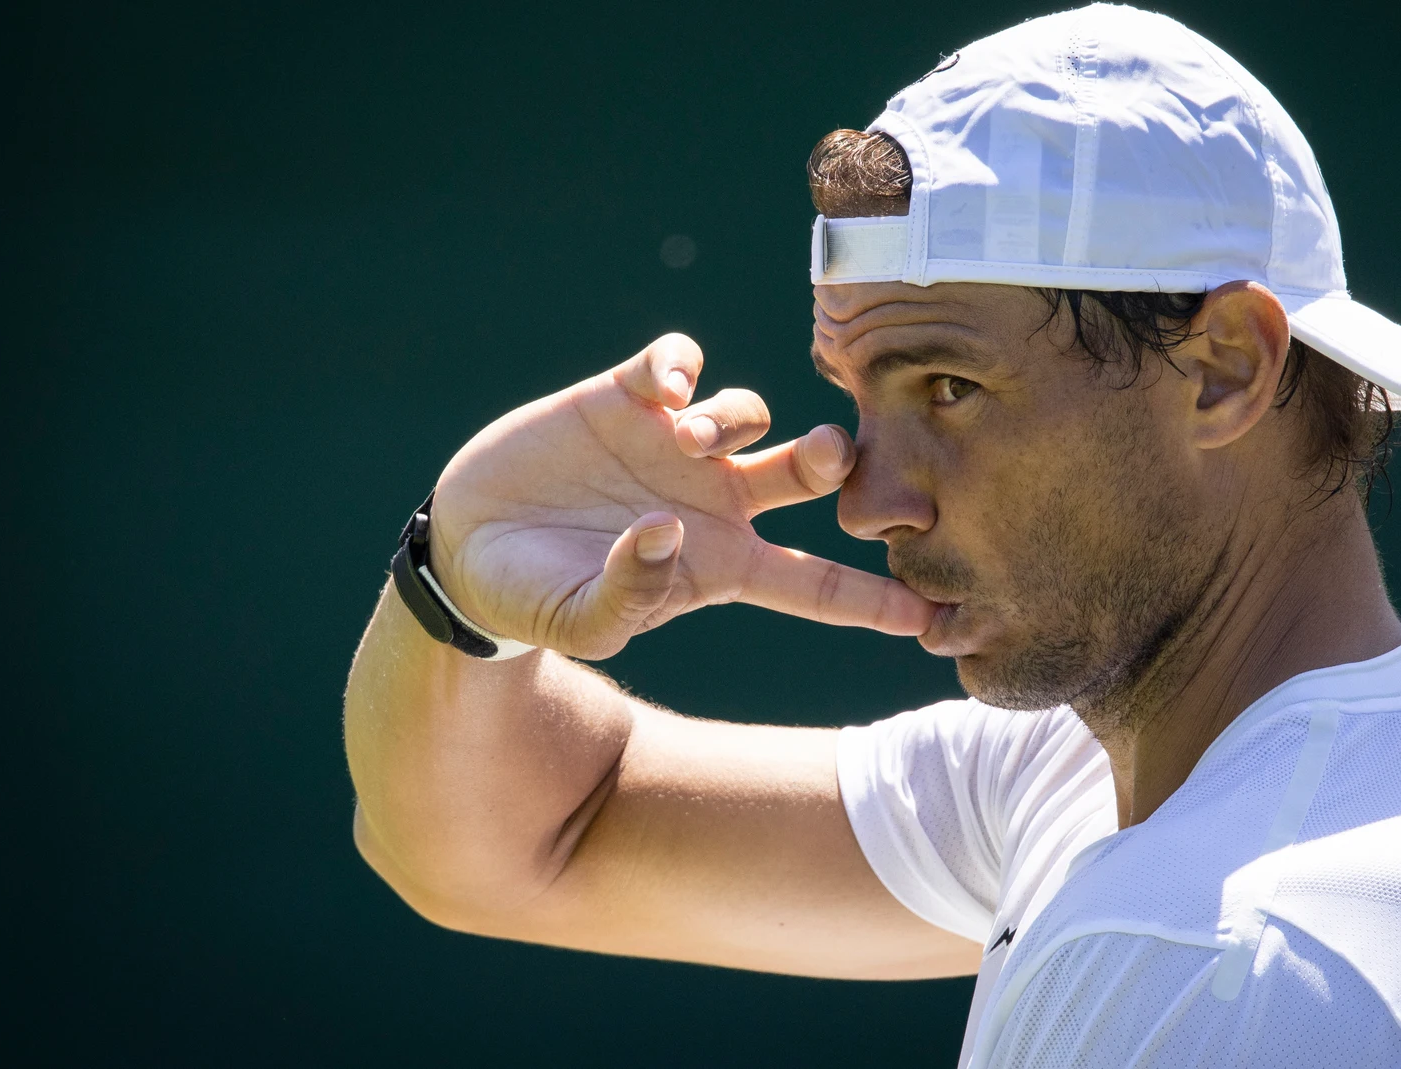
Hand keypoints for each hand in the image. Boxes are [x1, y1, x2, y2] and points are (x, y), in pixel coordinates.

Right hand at [424, 334, 934, 659]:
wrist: (469, 547)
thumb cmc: (537, 601)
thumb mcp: (581, 623)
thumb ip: (629, 596)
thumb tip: (669, 531)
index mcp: (724, 564)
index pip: (816, 585)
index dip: (873, 600)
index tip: (931, 615)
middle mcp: (715, 499)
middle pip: (811, 474)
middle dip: (837, 459)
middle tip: (829, 455)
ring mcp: (676, 444)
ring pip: (751, 411)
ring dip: (733, 418)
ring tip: (682, 438)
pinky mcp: (628, 398)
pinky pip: (681, 365)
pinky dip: (682, 368)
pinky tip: (661, 390)